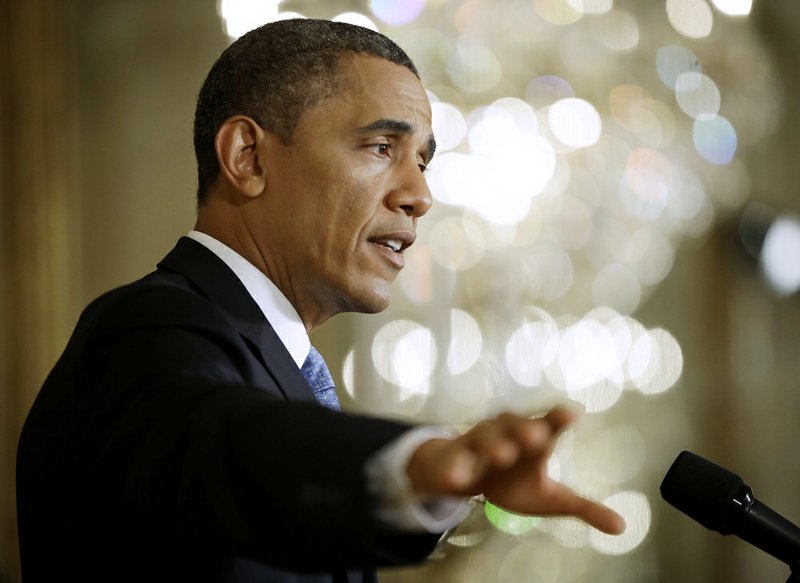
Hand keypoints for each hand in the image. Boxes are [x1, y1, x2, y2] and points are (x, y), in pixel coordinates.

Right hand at [406, 406, 625, 534]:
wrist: (466, 477)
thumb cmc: (513, 481)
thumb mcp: (550, 498)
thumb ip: (583, 507)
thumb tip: (623, 526)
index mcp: (534, 440)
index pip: (549, 424)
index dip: (558, 418)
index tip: (573, 413)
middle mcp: (507, 433)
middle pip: (517, 424)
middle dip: (526, 428)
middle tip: (538, 437)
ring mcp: (479, 442)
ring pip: (486, 436)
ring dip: (494, 443)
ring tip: (503, 456)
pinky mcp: (456, 456)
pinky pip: (456, 458)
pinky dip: (457, 466)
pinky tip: (460, 478)